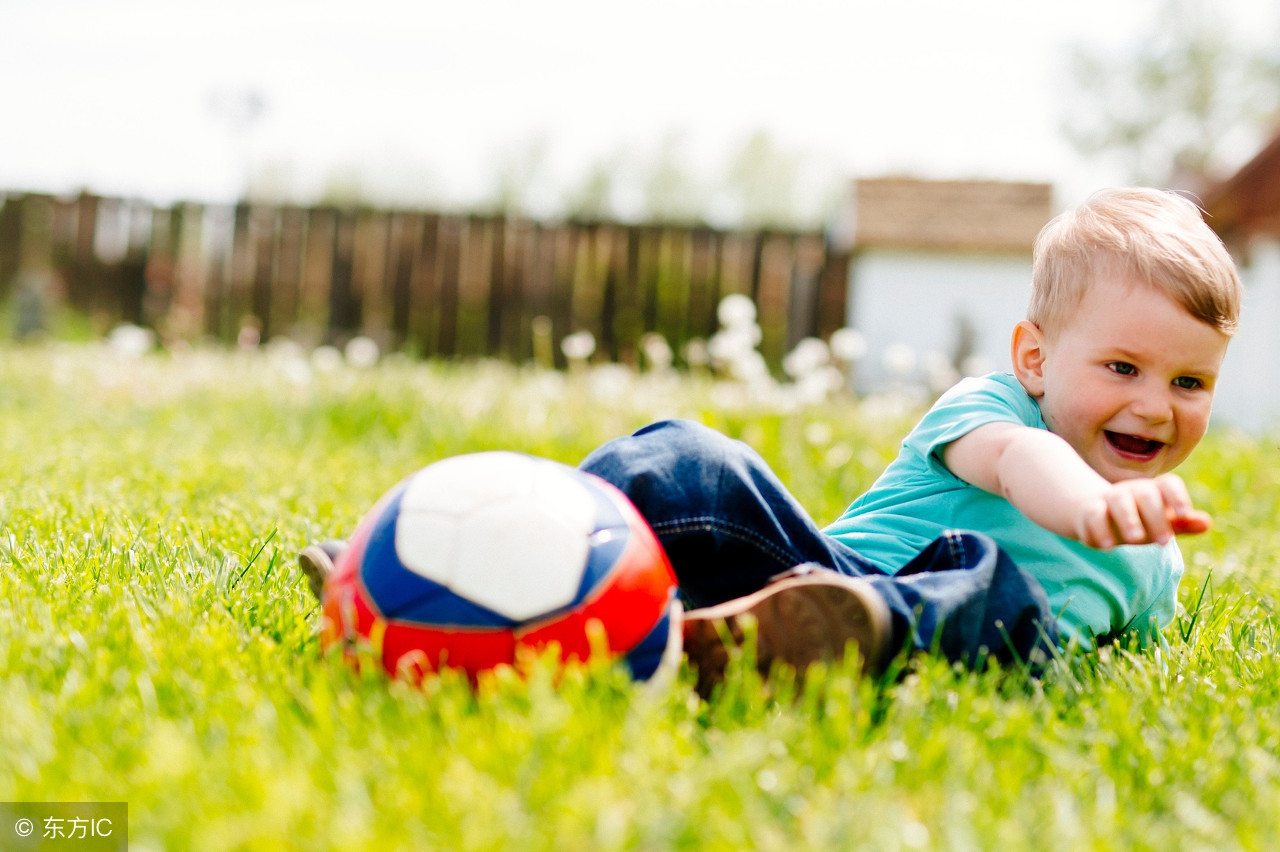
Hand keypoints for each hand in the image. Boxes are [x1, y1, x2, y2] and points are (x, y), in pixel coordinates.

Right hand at [1074, 473, 1211, 548]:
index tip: (1185, 514)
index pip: (1168, 485)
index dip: (1178, 497)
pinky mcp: (1088, 510)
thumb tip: (1206, 523)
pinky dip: (1099, 529)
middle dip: (1155, 516)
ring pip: (1118, 499)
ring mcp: (1109, 498)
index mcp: (1153, 492)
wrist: (1094, 513)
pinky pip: (1093, 514)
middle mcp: (1132, 491)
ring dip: (1127, 519)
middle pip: (1145, 493)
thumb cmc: (1136, 521)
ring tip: (1134, 540)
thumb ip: (1181, 524)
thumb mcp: (1160, 523)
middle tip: (1164, 542)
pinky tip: (1106, 546)